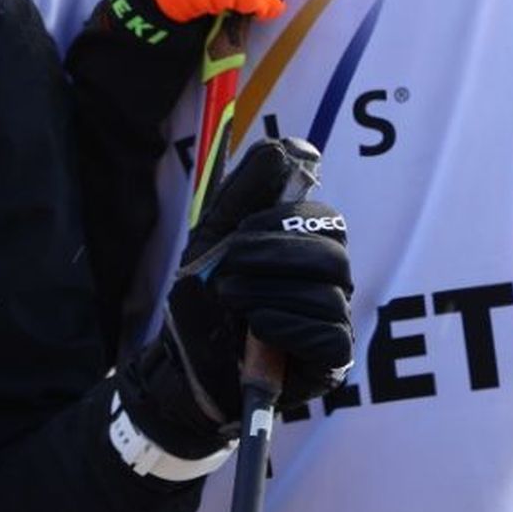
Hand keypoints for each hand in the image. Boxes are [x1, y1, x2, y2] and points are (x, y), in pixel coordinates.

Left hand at [120, 136, 353, 454]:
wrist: (179, 365)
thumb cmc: (202, 300)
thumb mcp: (213, 237)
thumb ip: (247, 190)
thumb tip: (293, 146)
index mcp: (307, 249)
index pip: (325, 219)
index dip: (279, 223)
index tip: (234, 239)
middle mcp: (329, 284)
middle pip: (331, 255)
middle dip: (269, 257)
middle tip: (227, 273)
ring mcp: (333, 324)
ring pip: (326, 294)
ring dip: (265, 293)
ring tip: (231, 303)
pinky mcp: (330, 363)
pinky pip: (329, 335)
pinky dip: (287, 325)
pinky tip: (257, 327)